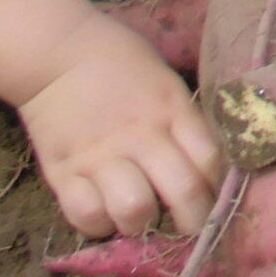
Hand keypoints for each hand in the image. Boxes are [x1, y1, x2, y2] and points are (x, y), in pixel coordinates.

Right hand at [0, 0, 225, 237]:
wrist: (56, 51)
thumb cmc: (119, 62)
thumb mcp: (165, 81)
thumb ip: (185, 122)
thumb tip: (209, 169)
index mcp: (172, 109)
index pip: (211, 162)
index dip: (218, 190)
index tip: (213, 199)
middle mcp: (141, 135)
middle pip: (183, 194)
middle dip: (193, 221)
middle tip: (187, 225)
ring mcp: (100, 156)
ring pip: (135, 213)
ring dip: (143, 224)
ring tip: (139, 216)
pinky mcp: (63, 172)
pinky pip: (87, 217)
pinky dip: (99, 225)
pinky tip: (104, 213)